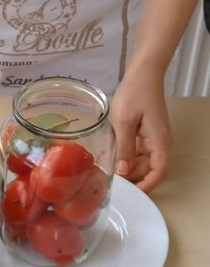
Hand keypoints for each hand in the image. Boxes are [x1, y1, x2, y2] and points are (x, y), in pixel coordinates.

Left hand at [110, 70, 172, 192]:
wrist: (142, 74)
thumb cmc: (134, 95)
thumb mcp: (124, 122)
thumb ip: (124, 147)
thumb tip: (123, 171)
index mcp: (159, 142)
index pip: (159, 172)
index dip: (146, 185)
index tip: (130, 193)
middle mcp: (159, 142)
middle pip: (148, 169)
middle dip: (132, 177)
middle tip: (109, 182)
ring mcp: (152, 138)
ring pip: (141, 161)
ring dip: (127, 167)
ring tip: (106, 172)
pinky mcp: (144, 133)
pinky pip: (137, 150)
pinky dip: (126, 155)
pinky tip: (110, 157)